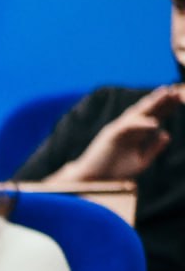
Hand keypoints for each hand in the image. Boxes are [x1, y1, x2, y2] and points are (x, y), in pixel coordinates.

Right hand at [59, 85, 181, 180]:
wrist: (94, 180)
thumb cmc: (115, 172)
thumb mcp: (141, 161)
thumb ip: (154, 148)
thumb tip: (167, 134)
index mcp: (137, 133)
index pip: (154, 116)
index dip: (167, 107)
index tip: (180, 97)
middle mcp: (128, 128)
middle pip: (147, 110)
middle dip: (161, 100)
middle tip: (175, 90)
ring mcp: (119, 129)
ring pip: (137, 113)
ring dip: (151, 103)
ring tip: (165, 94)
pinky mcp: (110, 135)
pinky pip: (127, 126)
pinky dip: (141, 124)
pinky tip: (154, 123)